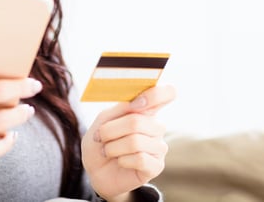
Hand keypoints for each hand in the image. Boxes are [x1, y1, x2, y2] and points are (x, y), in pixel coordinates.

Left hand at [81, 85, 175, 201]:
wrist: (95, 170)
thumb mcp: (103, 120)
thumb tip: (138, 103)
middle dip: (110, 131)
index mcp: (146, 110)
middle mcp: (156, 126)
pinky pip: (140, 159)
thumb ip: (120, 108)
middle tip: (101, 137)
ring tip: (108, 151)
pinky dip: (122, 160)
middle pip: (137, 121)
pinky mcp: (157, 166)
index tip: (136, 104)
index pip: (167, 93)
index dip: (155, 95)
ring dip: (113, 147)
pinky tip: (120, 162)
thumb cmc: (101, 141)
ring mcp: (159, 146)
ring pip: (135, 141)